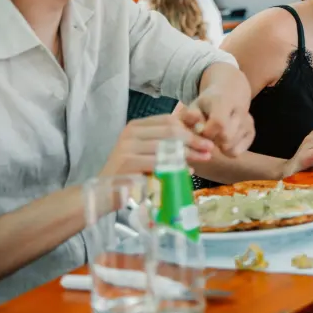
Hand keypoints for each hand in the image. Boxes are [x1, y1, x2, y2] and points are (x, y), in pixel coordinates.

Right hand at [100, 115, 214, 175]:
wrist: (102, 193)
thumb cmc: (130, 173)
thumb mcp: (147, 152)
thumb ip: (166, 142)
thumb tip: (197, 136)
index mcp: (136, 126)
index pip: (168, 120)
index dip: (189, 127)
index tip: (206, 137)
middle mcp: (130, 133)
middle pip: (170, 131)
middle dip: (193, 139)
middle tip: (209, 148)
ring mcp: (127, 147)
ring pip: (166, 147)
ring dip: (189, 153)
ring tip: (203, 158)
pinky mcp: (127, 164)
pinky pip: (158, 163)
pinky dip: (176, 167)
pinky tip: (188, 170)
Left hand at [181, 88, 254, 157]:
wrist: (231, 92)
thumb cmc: (209, 102)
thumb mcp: (196, 104)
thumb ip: (191, 116)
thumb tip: (196, 126)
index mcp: (224, 101)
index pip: (220, 123)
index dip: (208, 132)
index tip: (201, 130)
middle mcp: (241, 111)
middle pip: (227, 138)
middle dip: (213, 140)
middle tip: (208, 134)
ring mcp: (248, 122)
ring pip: (231, 147)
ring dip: (219, 146)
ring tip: (216, 135)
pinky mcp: (252, 132)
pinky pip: (237, 152)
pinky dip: (227, 150)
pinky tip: (224, 140)